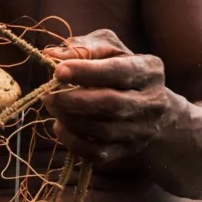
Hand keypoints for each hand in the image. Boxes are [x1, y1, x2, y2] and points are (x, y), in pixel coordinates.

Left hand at [43, 29, 170, 169]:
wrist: (147, 107)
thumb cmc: (121, 70)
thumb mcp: (109, 49)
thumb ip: (84, 48)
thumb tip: (52, 53)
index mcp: (150, 70)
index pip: (119, 71)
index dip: (86, 71)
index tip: (58, 71)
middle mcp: (152, 102)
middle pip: (111, 104)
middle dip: (73, 99)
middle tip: (48, 94)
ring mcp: (142, 130)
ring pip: (102, 130)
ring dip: (70, 119)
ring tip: (53, 107)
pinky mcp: (128, 150)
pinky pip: (97, 153)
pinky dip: (72, 141)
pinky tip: (61, 126)